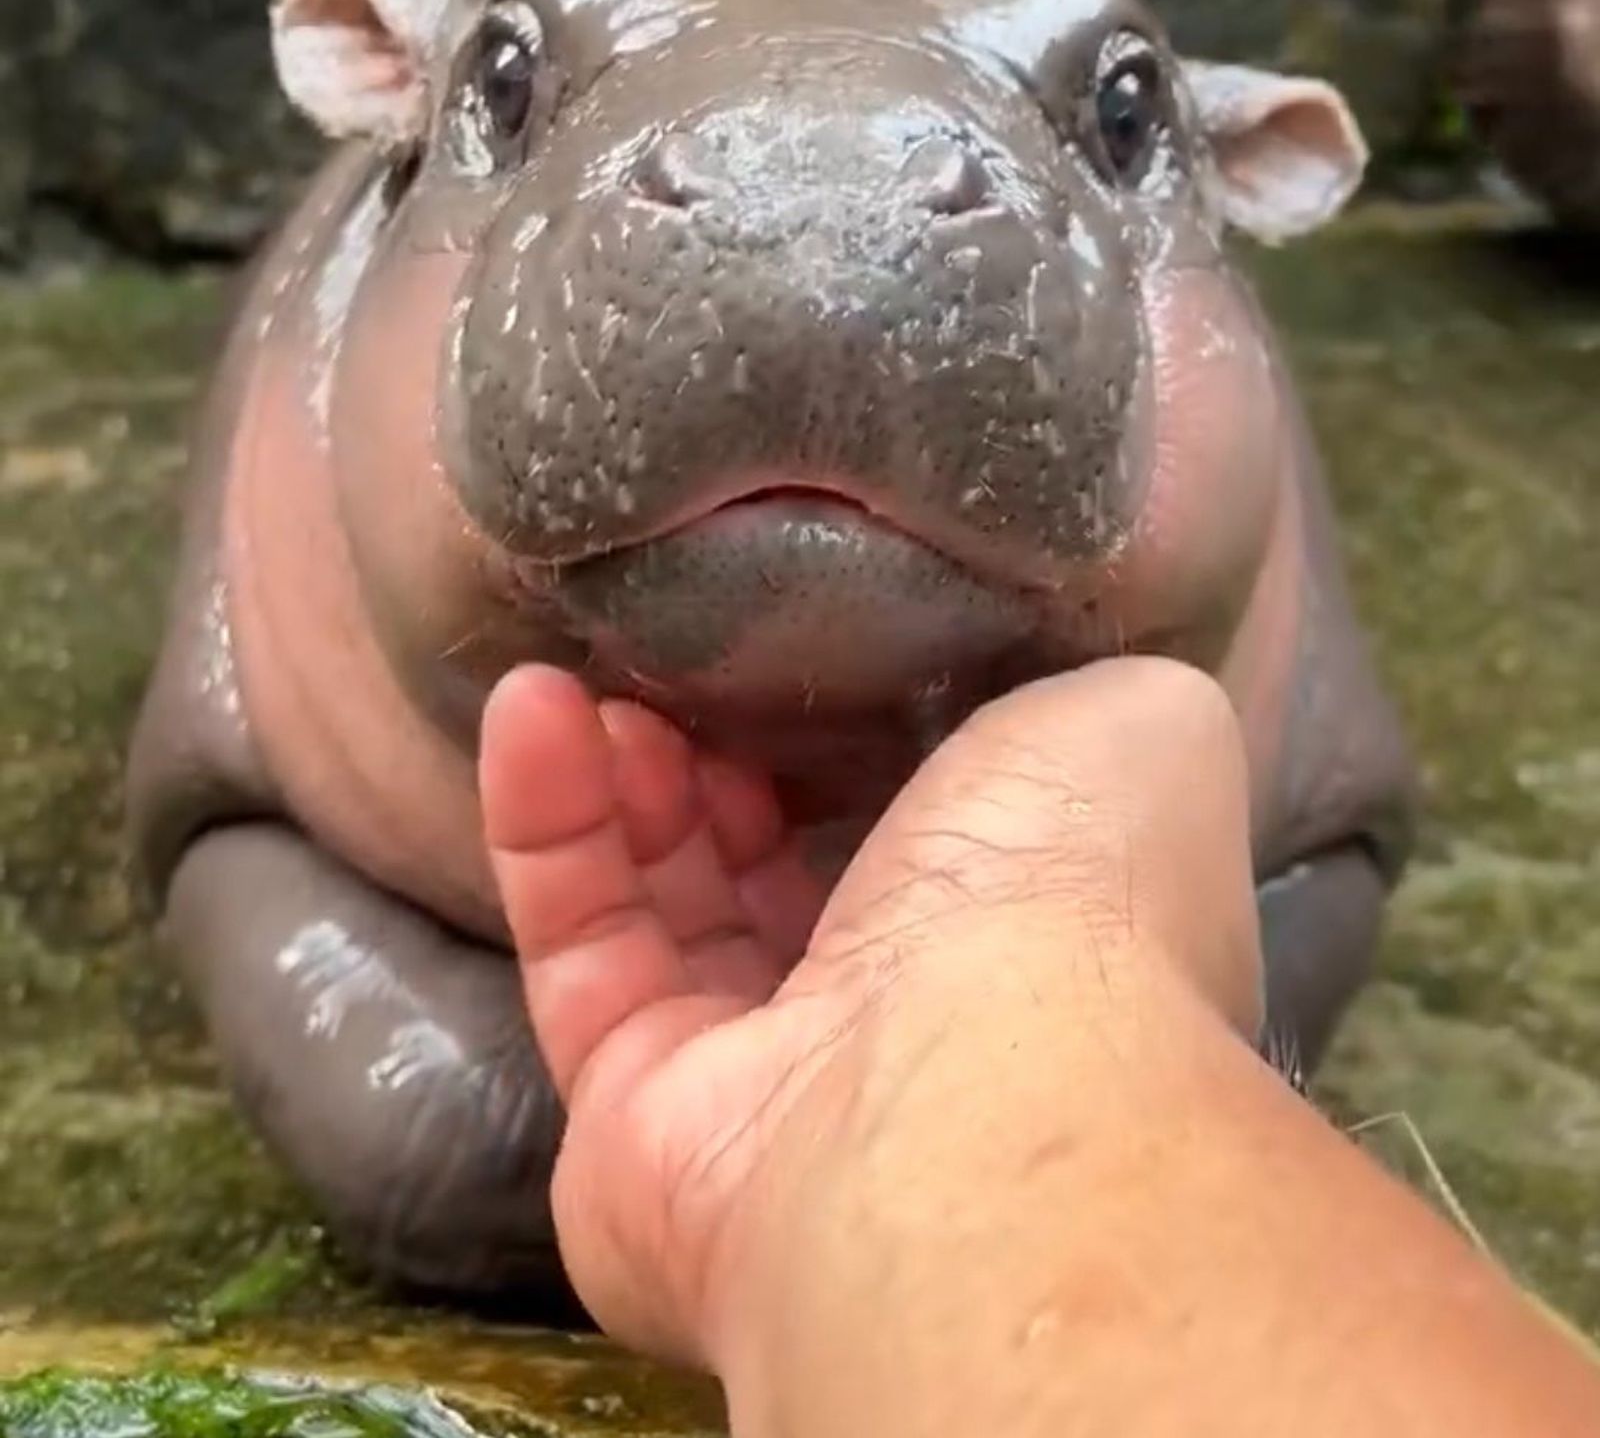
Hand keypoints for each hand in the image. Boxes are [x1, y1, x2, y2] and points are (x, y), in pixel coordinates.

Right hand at [479, 658, 1263, 1369]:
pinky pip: (576, 951)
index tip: (790, 634)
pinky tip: (532, 709)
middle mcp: (906, 1027)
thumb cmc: (1073, 891)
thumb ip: (1075, 687)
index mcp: (1035, 938)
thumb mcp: (1138, 719)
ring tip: (588, 674)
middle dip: (720, 746)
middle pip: (779, 862)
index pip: (927, 827)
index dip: (844, 724)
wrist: (963, 1099)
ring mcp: (761, 1085)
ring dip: (621, 772)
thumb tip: (1013, 674)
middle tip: (676, 654)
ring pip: (665, 902)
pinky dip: (546, 824)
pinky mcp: (631, 1122)